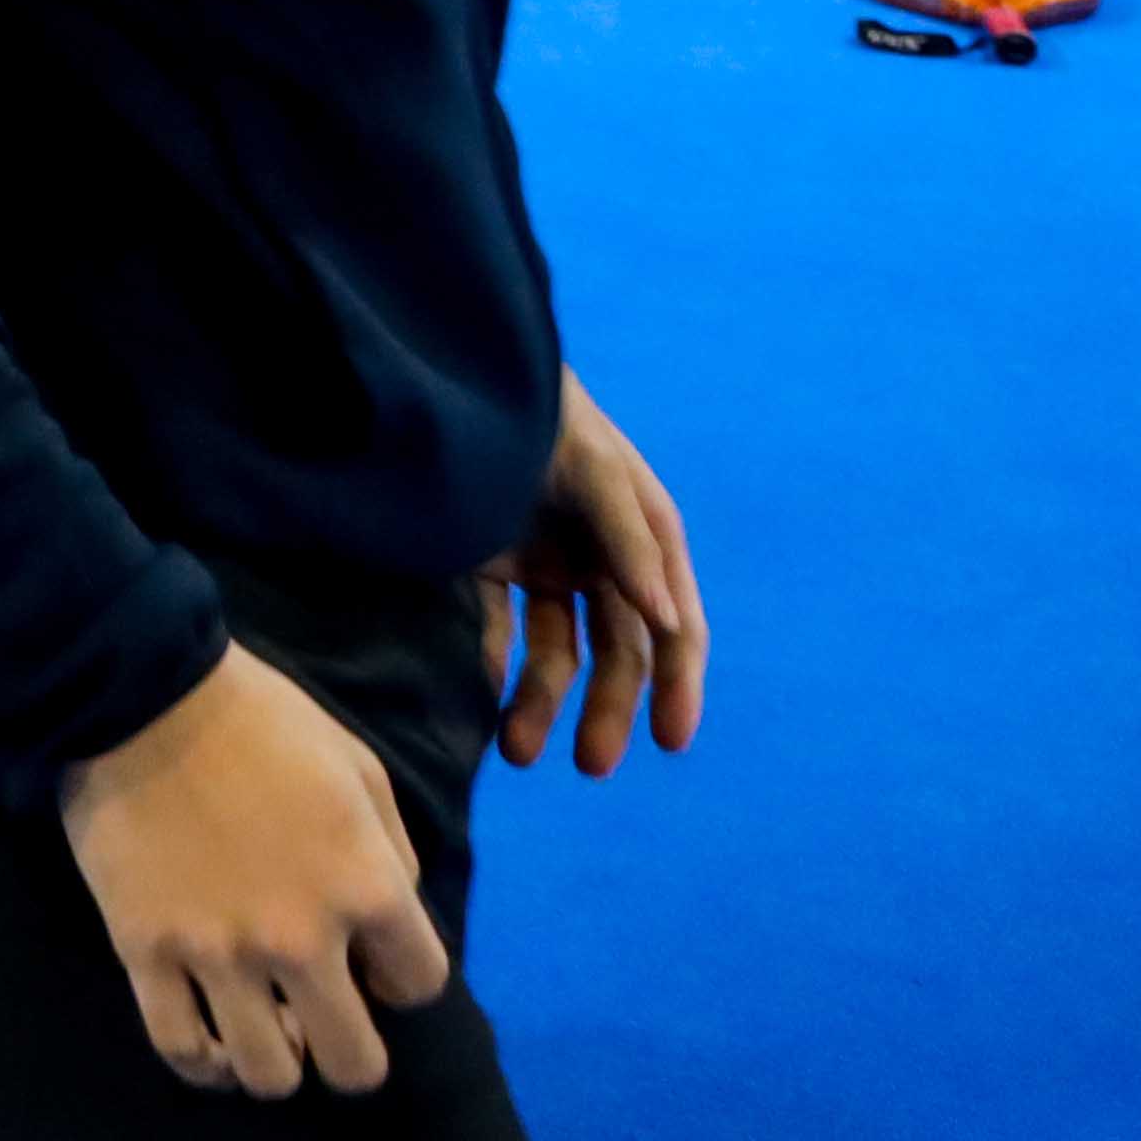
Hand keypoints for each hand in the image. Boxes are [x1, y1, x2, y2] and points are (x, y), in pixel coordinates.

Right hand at [58, 639, 452, 1098]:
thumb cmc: (258, 719)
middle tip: (322, 1013)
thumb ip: (392, 851)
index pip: (420, 985)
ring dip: (277, 1059)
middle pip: (354, 1064)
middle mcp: (301, 939)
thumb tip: (390, 918)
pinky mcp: (146, 952)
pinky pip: (180, 1049)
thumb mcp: (358, 766)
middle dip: (350, 1049)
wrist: (136, 689)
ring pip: (268, 1075)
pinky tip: (210, 1040)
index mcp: (365, 886)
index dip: (401, 976)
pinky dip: (202, 1061)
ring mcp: (219, 953)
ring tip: (263, 1024)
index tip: (370, 957)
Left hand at [477, 368, 704, 781]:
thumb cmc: (545, 415)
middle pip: (614, 655)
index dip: (678, 687)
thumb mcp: (593, 471)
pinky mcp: (486, 565)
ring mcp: (544, 566)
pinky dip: (489, 667)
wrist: (462, 375)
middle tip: (590, 765)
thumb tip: (669, 622)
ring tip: (517, 751)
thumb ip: (629, 543)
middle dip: (605, 711)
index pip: (673, 630)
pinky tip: (479, 698)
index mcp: (645, 542)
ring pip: (554, 655)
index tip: (671, 742)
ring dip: (541, 704)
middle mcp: (601, 562)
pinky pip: (493, 631)